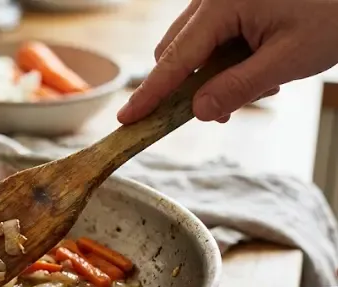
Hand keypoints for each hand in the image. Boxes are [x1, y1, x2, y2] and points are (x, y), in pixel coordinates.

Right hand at [117, 0, 337, 124]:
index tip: (126, 119)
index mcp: (223, 5)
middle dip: (190, 87)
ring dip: (212, 75)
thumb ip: (238, 87)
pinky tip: (261, 65)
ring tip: (263, 83)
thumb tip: (198, 111)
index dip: (150, 94)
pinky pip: (213, 36)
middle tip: (223, 112)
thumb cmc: (334, 11)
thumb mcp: (289, 58)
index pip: (175, 59)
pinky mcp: (232, 2)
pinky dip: (226, 59)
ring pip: (194, 46)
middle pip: (176, 51)